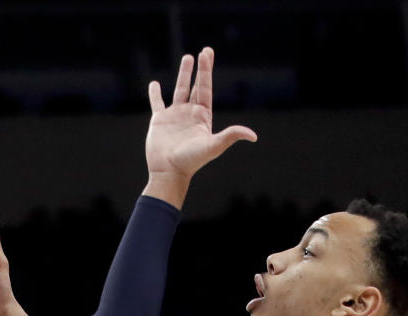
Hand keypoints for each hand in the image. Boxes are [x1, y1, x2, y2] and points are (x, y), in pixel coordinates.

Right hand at [145, 48, 255, 206]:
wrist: (169, 172)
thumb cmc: (191, 161)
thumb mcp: (213, 146)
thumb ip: (231, 136)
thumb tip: (253, 136)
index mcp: (202, 117)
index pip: (206, 89)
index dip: (207, 71)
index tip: (207, 54)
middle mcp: (190, 114)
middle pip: (196, 86)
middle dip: (201, 69)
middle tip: (204, 51)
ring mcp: (174, 116)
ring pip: (180, 90)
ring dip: (184, 75)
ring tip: (187, 58)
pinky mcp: (159, 121)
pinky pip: (157, 103)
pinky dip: (154, 94)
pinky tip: (154, 84)